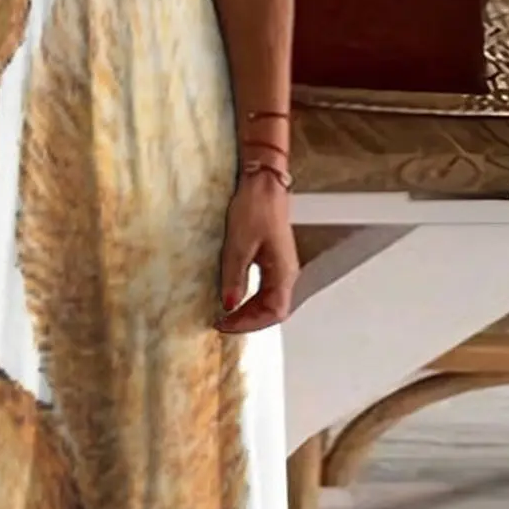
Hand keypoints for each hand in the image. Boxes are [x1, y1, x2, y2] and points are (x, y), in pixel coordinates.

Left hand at [216, 172, 297, 333]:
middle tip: (221, 324)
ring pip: (269, 302)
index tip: (224, 325)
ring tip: (225, 316)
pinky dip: (249, 299)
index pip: (273, 312)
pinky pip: (265, 290)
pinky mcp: (272, 260)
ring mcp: (281, 267)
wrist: (262, 183)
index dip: (249, 324)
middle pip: (273, 311)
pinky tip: (233, 297)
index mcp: (284, 272)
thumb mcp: (238, 245)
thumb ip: (234, 278)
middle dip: (248, 321)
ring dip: (249, 312)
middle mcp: (287, 273)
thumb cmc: (255, 208)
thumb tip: (229, 305)